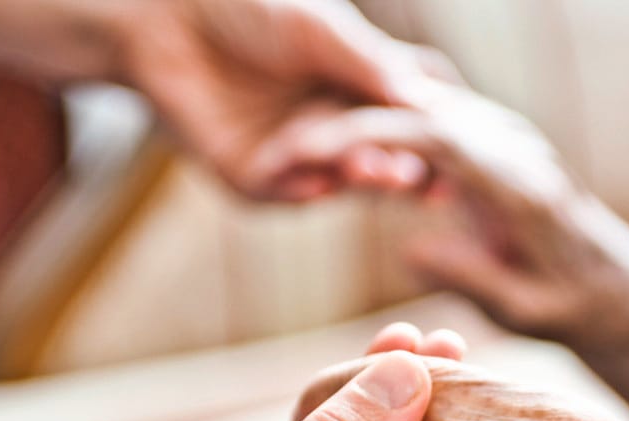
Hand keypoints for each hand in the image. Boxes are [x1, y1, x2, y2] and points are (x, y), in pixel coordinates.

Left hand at [116, 0, 453, 199]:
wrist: (165, 15)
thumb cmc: (249, 6)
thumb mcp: (322, 29)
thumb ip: (373, 66)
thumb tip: (432, 102)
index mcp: (360, 88)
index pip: (412, 121)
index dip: (437, 137)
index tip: (463, 146)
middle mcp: (335, 127)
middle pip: (384, 160)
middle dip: (405, 169)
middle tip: (422, 176)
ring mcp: (296, 157)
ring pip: (340, 182)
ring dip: (360, 180)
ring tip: (375, 170)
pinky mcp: (253, 179)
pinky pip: (285, 194)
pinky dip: (299, 187)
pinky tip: (313, 178)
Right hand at [249, 85, 628, 345]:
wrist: (621, 288)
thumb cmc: (575, 309)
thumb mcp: (528, 312)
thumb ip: (475, 277)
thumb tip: (409, 248)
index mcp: (523, 186)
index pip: (438, 136)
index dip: (371, 135)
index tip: (312, 150)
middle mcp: (518, 149)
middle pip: (420, 108)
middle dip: (349, 121)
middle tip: (284, 148)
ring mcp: (510, 140)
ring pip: (423, 107)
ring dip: (362, 122)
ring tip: (299, 151)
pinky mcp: (497, 145)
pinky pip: (433, 123)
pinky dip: (385, 133)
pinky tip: (342, 154)